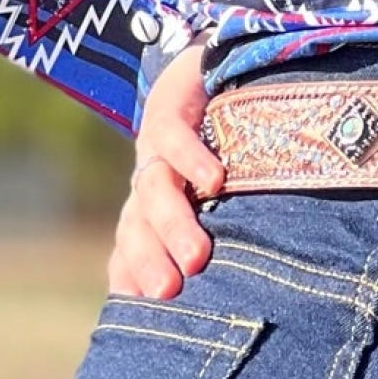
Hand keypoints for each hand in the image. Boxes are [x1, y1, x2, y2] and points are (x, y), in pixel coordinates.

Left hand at [107, 41, 221, 300]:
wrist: (213, 65)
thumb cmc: (227, 145)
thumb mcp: (220, 199)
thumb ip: (221, 235)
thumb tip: (249, 301)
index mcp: (150, 210)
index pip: (129, 253)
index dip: (133, 281)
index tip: (151, 313)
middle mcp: (147, 181)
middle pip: (135, 228)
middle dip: (149, 261)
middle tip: (170, 293)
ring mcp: (154, 144)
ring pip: (153, 189)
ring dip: (172, 224)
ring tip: (196, 256)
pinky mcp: (169, 105)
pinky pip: (174, 136)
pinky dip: (191, 160)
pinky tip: (215, 180)